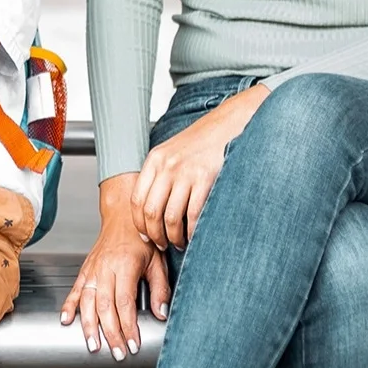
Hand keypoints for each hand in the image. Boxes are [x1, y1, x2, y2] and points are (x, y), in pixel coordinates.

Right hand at [61, 176, 172, 359]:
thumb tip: (161, 313)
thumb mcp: (158, 261)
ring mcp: (93, 269)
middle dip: (110, 333)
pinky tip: (66, 321)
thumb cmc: (142, 238)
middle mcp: (106, 267)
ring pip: (87, 301)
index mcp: (126, 265)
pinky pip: (75, 290)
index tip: (133, 344)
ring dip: (89, 326)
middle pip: (105, 306)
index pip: (125, 302)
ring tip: (92, 346)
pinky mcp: (85, 270)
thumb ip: (160, 288)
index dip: (128, 326)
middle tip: (116, 353)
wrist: (123, 216)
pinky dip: (69, 306)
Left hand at [131, 85, 267, 247]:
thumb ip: (160, 174)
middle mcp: (167, 166)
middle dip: (155, 235)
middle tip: (162, 245)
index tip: (146, 235)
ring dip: (174, 237)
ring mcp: (186, 172)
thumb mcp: (173, 151)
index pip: (137, 199)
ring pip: (170, 218)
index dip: (139, 223)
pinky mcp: (206, 178)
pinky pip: (193, 215)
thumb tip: (151, 208)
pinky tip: (194, 235)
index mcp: (155, 160)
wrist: (230, 123)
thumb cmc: (204, 141)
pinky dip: (192, 232)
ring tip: (179, 242)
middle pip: (151, 212)